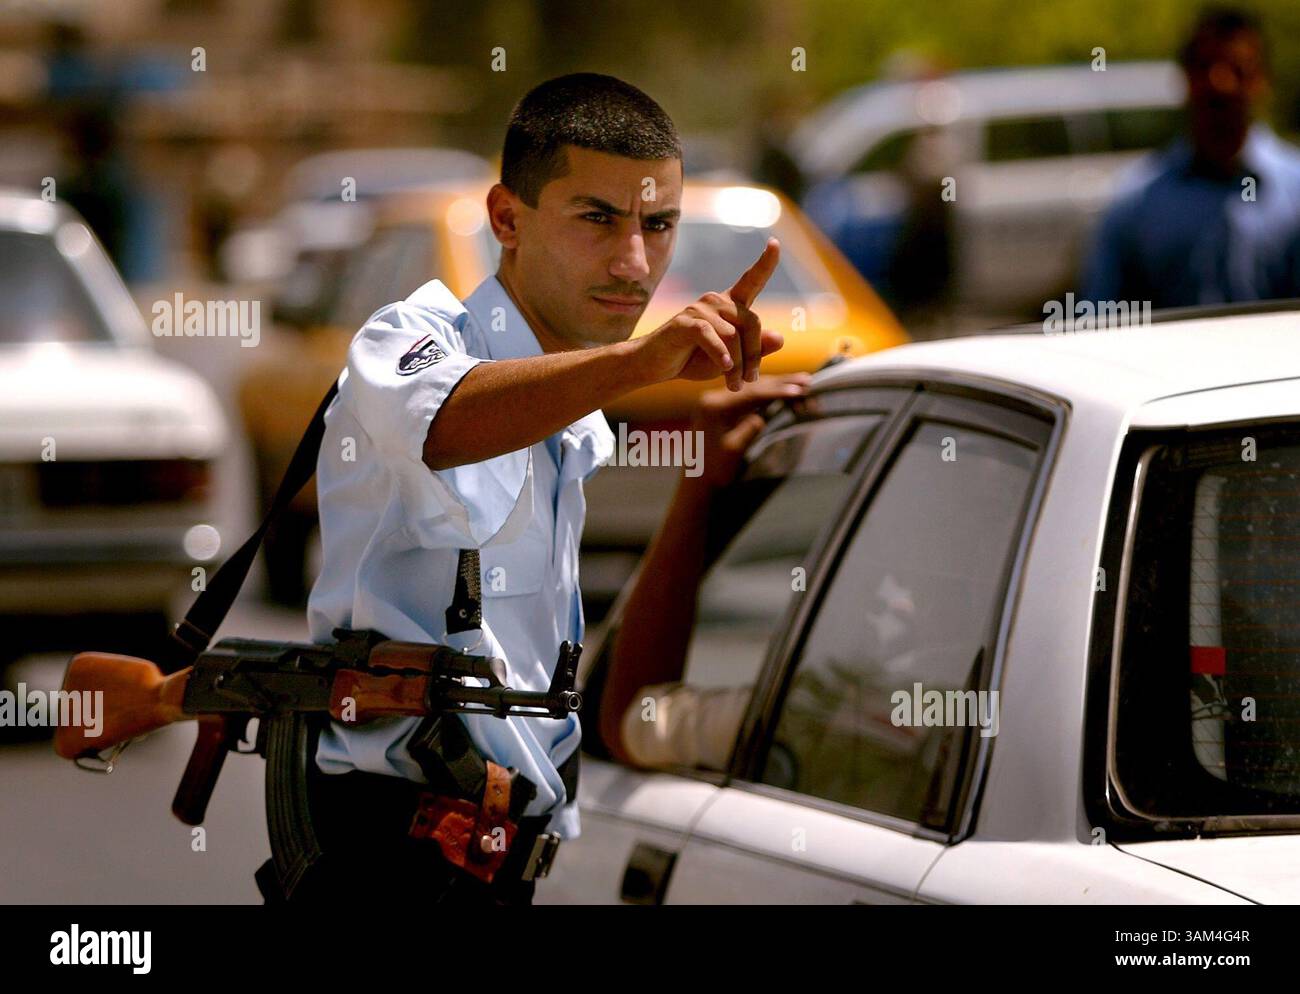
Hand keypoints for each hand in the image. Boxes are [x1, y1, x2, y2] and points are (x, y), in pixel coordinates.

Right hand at [634, 238, 782, 391]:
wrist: (654, 366)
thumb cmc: (692, 359)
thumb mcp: (730, 359)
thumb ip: (754, 350)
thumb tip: (781, 338)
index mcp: (728, 305)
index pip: (751, 280)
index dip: (765, 263)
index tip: (775, 242)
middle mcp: (715, 301)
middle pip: (752, 322)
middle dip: (754, 355)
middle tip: (748, 380)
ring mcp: (699, 309)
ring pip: (733, 336)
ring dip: (736, 365)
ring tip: (732, 385)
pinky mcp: (685, 322)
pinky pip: (712, 336)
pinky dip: (720, 354)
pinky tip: (723, 369)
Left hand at [690, 373, 809, 489]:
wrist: (699, 478)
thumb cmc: (715, 469)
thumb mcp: (733, 450)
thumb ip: (748, 429)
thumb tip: (763, 415)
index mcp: (714, 406)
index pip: (752, 394)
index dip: (778, 392)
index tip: (800, 391)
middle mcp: (714, 398)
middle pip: (753, 386)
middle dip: (782, 383)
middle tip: (807, 380)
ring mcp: (718, 400)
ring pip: (753, 388)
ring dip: (778, 385)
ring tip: (802, 382)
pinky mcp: (724, 406)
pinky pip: (749, 395)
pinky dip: (768, 393)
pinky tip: (784, 390)